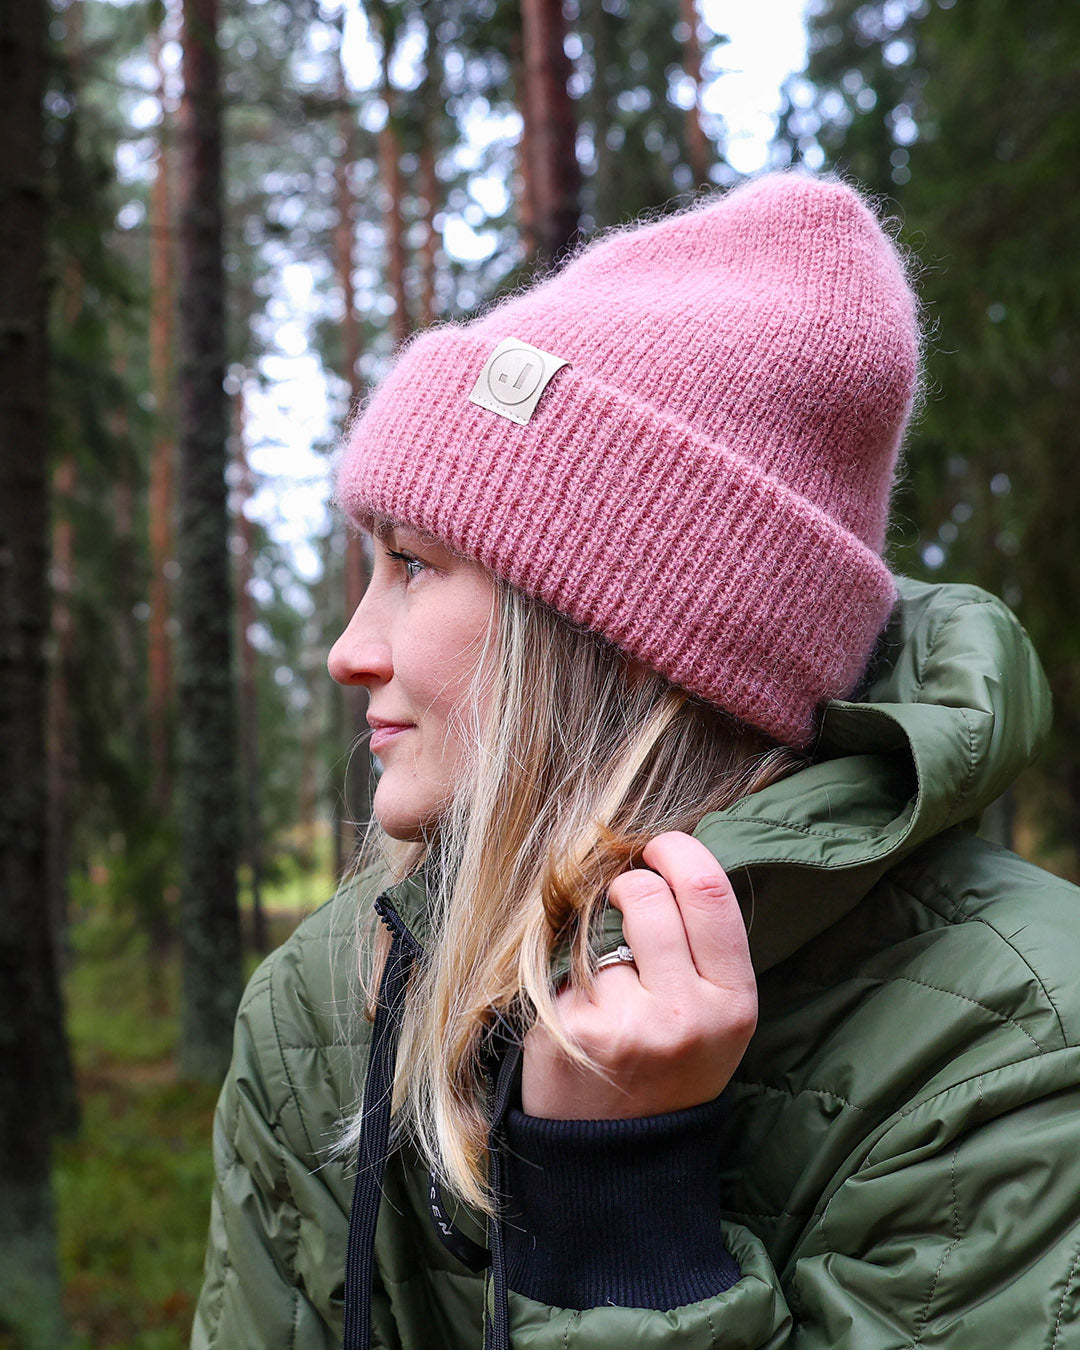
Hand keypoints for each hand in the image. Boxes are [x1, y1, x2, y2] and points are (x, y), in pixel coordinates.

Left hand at [521, 832, 756, 1119]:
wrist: (618, 1158)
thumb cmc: (668, 1068)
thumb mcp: (715, 1015)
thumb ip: (702, 946)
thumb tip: (668, 856)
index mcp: (733, 1002)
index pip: (709, 893)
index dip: (678, 852)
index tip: (659, 847)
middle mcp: (686, 1015)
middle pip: (648, 897)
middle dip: (627, 884)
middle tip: (621, 896)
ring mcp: (626, 1026)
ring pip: (600, 932)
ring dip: (597, 944)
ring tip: (605, 986)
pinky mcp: (572, 1034)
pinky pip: (563, 969)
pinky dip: (566, 982)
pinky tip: (576, 1019)